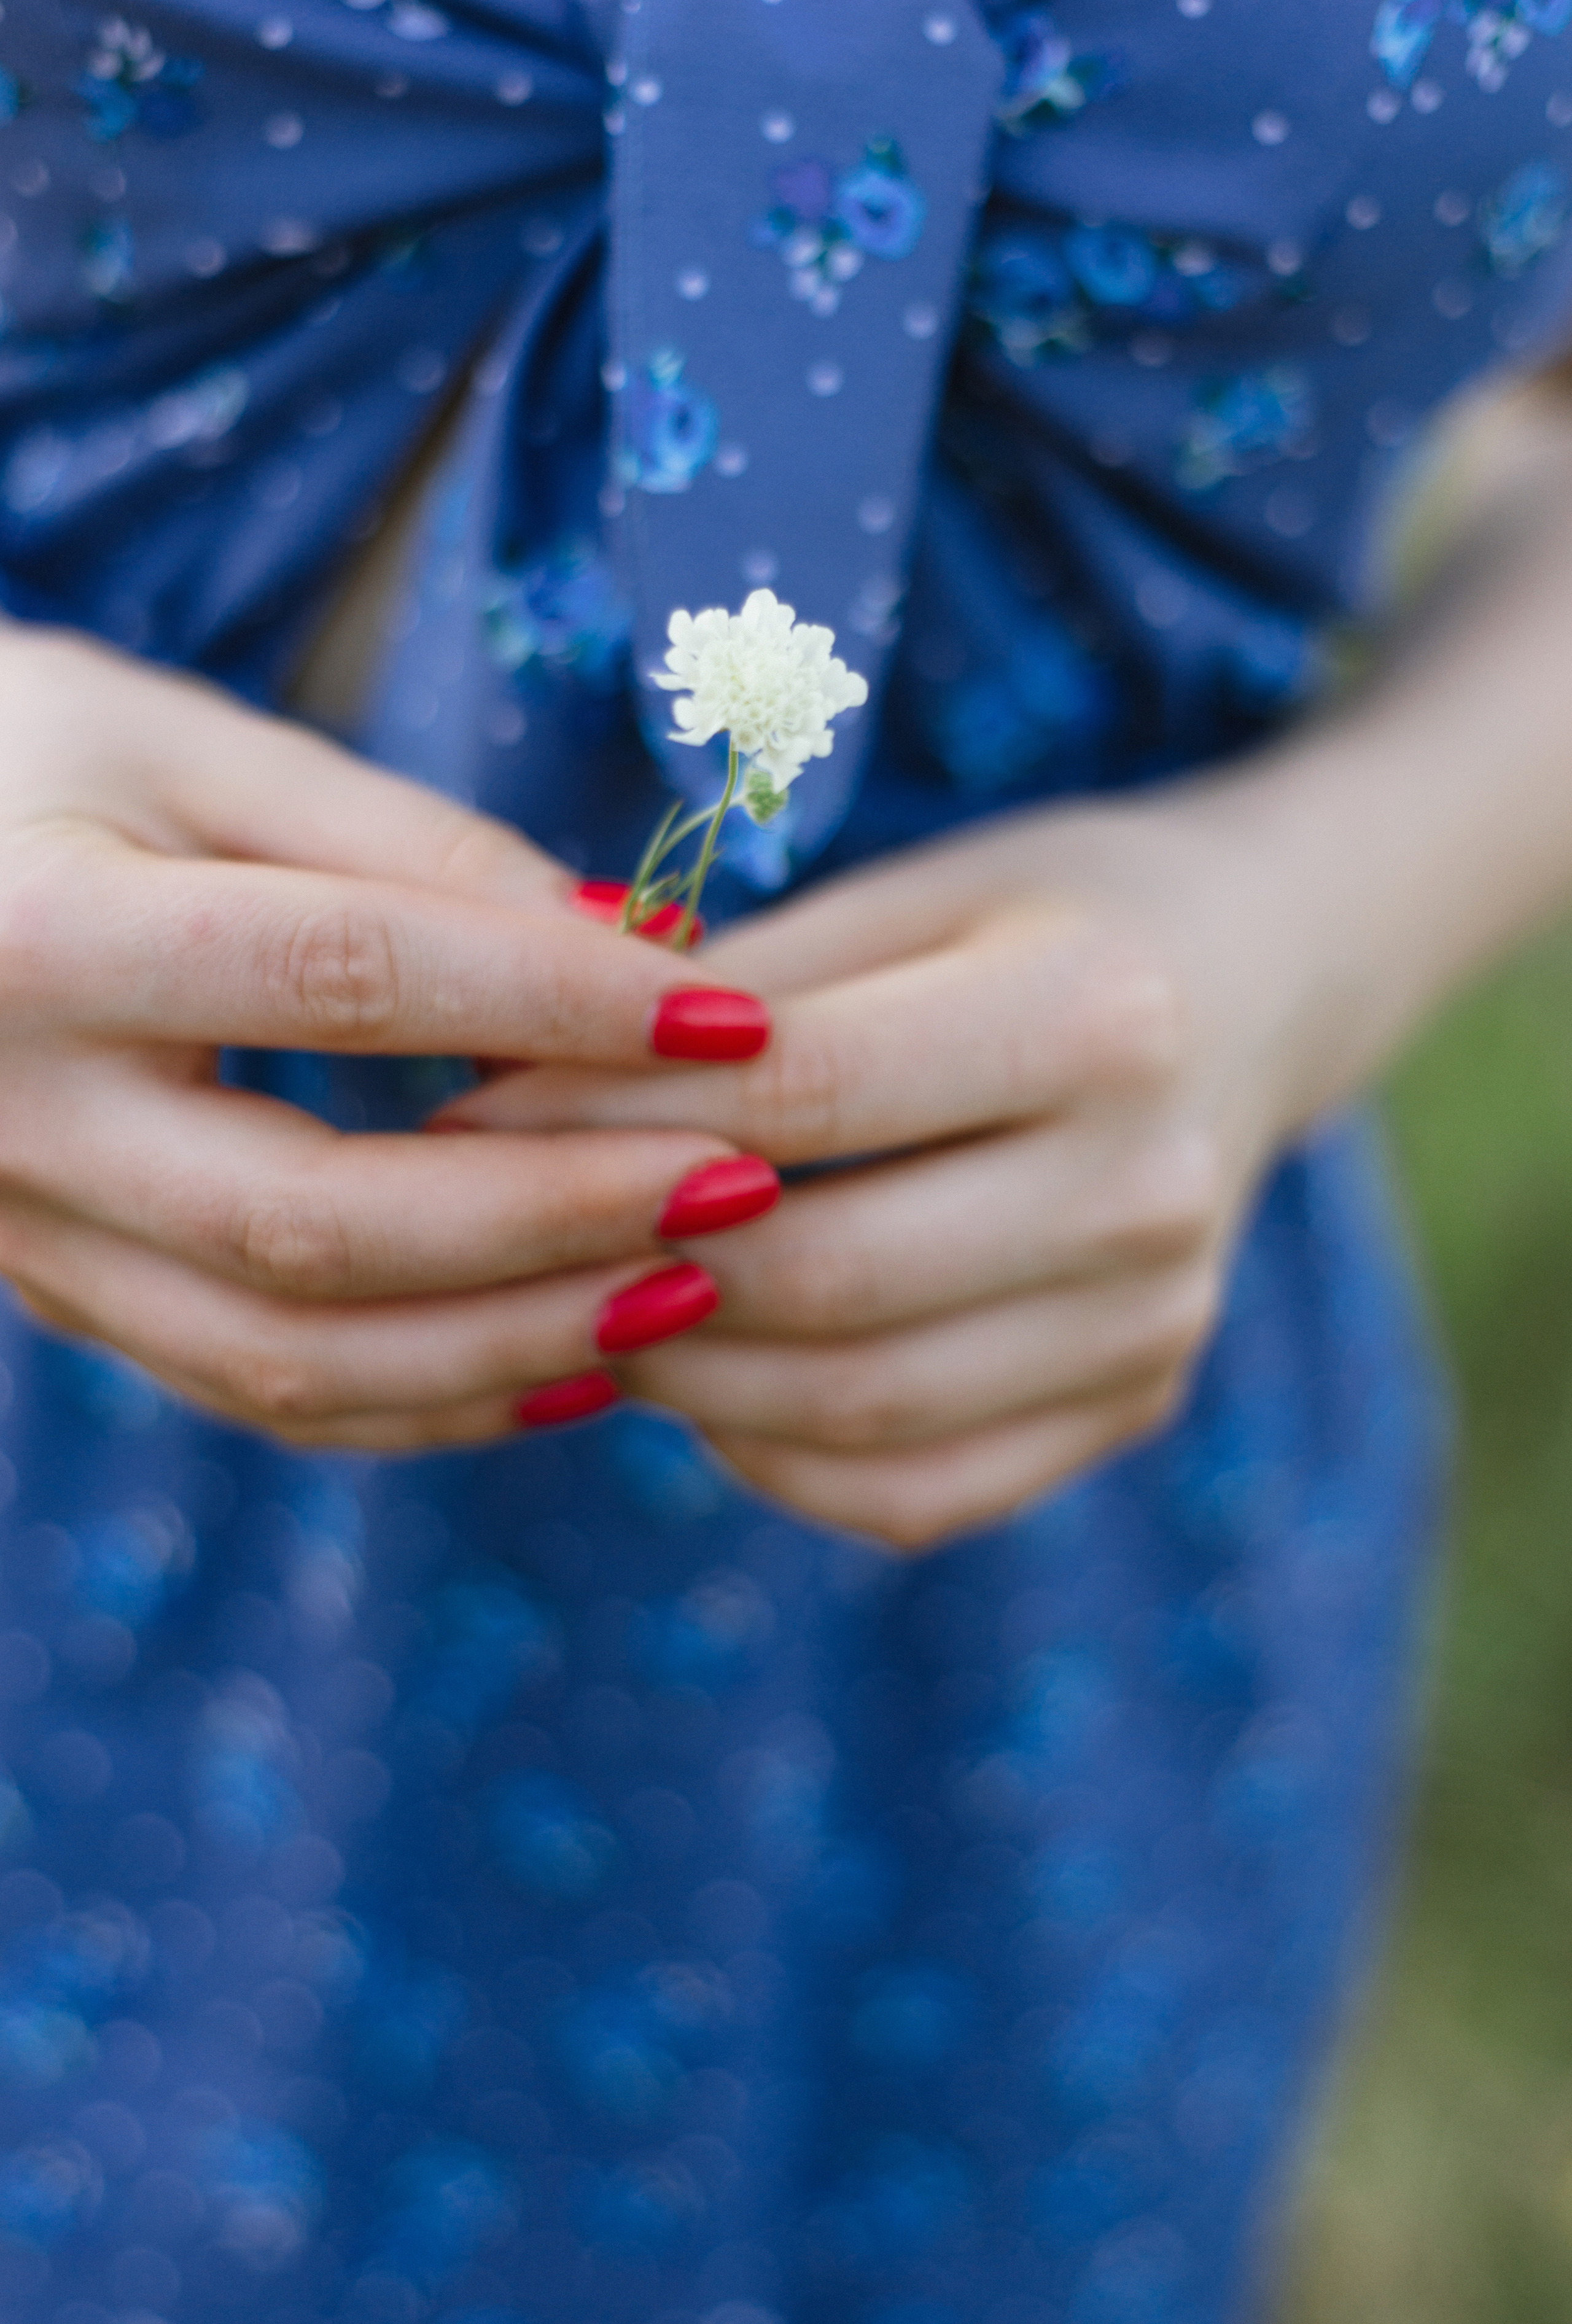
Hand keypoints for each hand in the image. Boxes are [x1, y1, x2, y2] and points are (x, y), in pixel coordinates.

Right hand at [0, 625, 776, 1448]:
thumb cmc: (10, 764)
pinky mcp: (60, 1297)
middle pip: (319, 1225)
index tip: (734, 1009)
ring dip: (510, 1343)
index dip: (555, 1000)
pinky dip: (427, 1397)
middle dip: (555, 1221)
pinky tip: (567, 1358)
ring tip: (688, 1291)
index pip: (341, 976)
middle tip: (744, 1186)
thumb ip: (398, 840)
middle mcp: (12, 1122)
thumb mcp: (180, 743)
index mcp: (42, 940)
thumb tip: (629, 936)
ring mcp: (25, 1240)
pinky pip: (256, 1391)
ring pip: (287, 1357)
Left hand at [440, 788, 1346, 1544]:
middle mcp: (1152, 1188)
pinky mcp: (1133, 1402)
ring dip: (682, 1373)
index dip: (608, 1113)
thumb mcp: (907, 894)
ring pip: (858, 1405)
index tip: (465, 1110)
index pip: (803, 1095)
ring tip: (581, 1306)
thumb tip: (513, 1098)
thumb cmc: (1041, 912)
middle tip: (502, 1235)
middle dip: (630, 1264)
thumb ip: (735, 998)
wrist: (1249, 988)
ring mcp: (1156, 1321)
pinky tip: (703, 1381)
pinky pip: (910, 1486)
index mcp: (1104, 1014)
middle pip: (828, 1276)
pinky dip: (774, 1452)